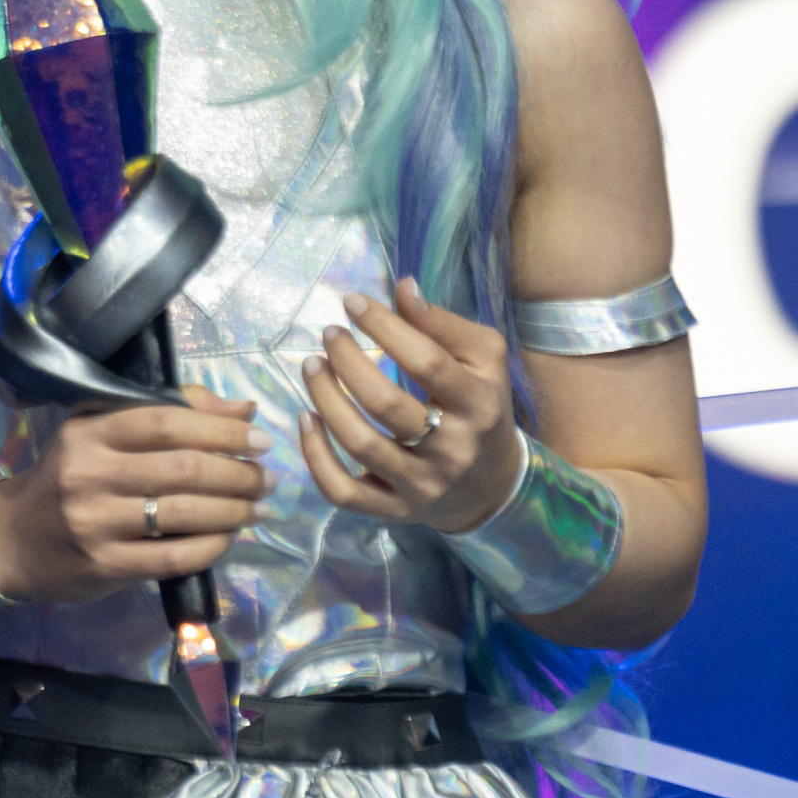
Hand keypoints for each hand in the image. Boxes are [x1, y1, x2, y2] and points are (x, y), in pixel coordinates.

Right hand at [0, 389, 266, 605]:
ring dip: (234, 511)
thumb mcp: (103, 432)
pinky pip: (173, 557)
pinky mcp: (104, 565)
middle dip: (238, 474)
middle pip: (183, 469)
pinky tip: (229, 538)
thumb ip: (173, 411)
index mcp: (91, 431)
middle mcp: (90, 473)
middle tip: (266, 479)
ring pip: (183, 513)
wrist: (13, 540)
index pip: (166, 422)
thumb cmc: (71, 477)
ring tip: (258, 508)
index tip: (259, 439)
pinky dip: (211, 547)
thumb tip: (244, 408)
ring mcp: (96, 522)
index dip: (222, 429)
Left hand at [301, 278, 520, 536]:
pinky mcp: (394, 510)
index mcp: (478, 403)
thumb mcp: (482, 358)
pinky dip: (316, 456)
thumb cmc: (481, 404)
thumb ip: (442, 324)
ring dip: (325, 400)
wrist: (491, 483)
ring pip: (360, 445)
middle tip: (329, 335)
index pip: (427, 362)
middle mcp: (452, 449)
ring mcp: (420, 485)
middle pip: (387, 405)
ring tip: (312, 366)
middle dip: (348, 362)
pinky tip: (306, 420)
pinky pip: (343, 491)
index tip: (352, 303)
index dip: (385, 327)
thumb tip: (402, 287)